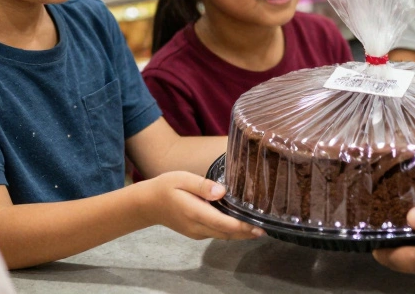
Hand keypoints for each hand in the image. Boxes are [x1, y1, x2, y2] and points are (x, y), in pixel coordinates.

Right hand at [134, 171, 262, 240]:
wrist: (148, 204)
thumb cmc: (166, 187)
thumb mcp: (182, 178)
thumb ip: (202, 185)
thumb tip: (222, 191)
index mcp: (195, 212)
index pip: (224, 224)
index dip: (243, 227)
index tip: (260, 226)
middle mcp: (197, 227)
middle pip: (227, 233)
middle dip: (247, 232)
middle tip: (266, 227)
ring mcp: (197, 232)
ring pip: (223, 236)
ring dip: (240, 233)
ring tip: (259, 226)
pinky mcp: (196, 232)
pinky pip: (217, 234)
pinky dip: (230, 231)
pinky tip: (241, 223)